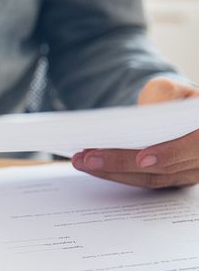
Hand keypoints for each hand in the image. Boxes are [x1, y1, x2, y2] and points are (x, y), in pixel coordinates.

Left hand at [72, 77, 198, 188]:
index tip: (141, 159)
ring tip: (82, 161)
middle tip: (88, 158)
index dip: (168, 154)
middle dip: (122, 163)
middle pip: (164, 168)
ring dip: (113, 172)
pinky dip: (116, 174)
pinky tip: (92, 166)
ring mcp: (190, 173)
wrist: (174, 114)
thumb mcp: (169, 89)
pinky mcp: (170, 180)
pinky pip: (143, 181)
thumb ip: (163, 94)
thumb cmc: (172, 100)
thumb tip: (145, 112)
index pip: (194, 146)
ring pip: (150, 179)